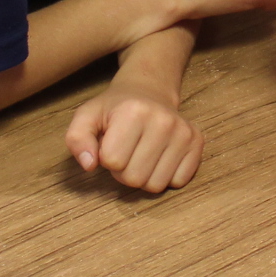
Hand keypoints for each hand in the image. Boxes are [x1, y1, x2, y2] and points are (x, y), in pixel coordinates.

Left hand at [64, 76, 204, 190]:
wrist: (149, 90)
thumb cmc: (114, 109)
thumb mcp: (87, 116)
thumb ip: (78, 139)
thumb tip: (89, 165)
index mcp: (133, 112)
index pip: (112, 162)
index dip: (106, 158)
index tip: (111, 143)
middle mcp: (163, 120)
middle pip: (134, 178)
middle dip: (124, 172)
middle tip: (127, 152)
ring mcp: (184, 132)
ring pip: (156, 185)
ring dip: (144, 177)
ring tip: (142, 155)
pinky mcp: (197, 142)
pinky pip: (179, 181)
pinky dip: (166, 176)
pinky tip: (160, 157)